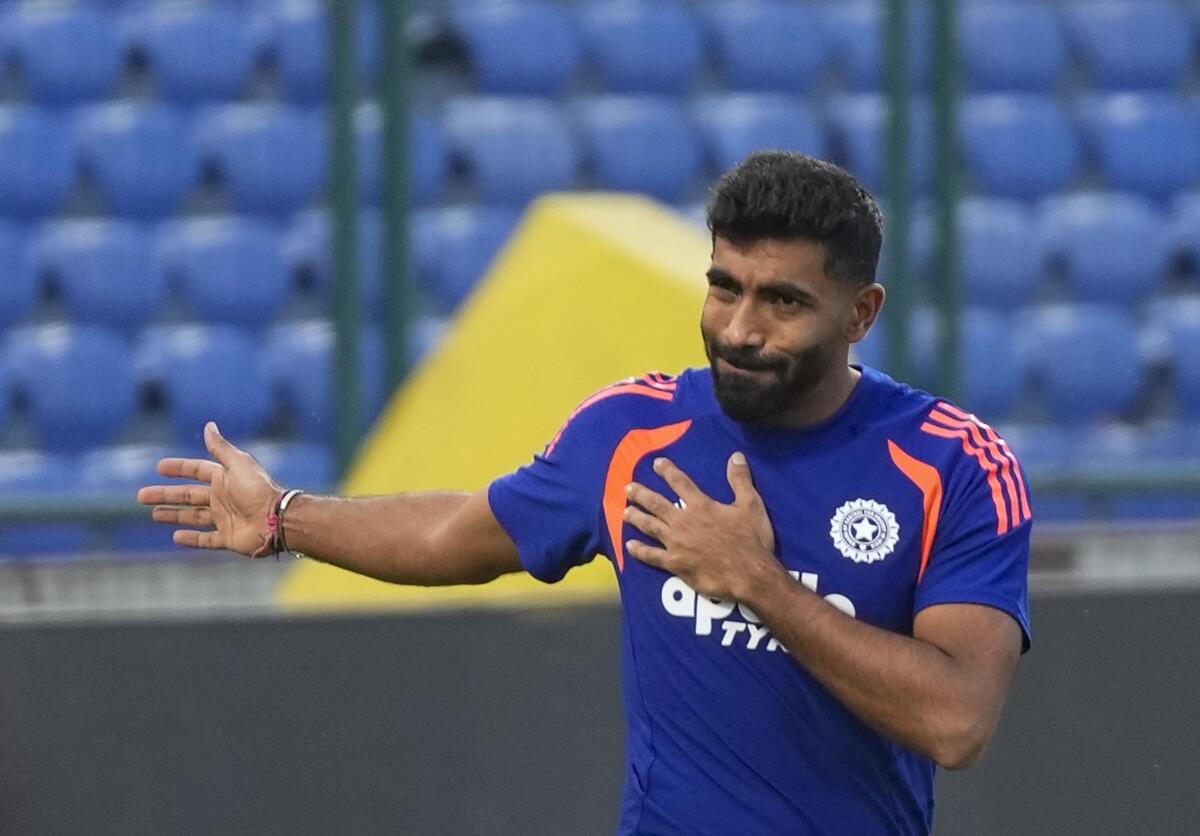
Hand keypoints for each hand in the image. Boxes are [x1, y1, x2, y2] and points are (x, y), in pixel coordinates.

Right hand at [136, 422, 281, 555]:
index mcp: (225, 479)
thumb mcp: (238, 464)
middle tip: (141, 496)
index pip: (197, 471)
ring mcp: (225, 519)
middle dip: (166, 494)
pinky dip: (191, 539)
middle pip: (188, 495)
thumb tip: (209, 425)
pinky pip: (206, 540)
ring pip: (193, 516)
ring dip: (174, 515)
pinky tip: (175, 537)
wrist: (276, 519)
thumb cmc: (258, 490)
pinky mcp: (228, 538)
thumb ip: (221, 447)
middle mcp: (223, 498)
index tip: (159, 468)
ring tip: (154, 515)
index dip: (179, 468)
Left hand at [623, 453, 783, 602]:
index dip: (667, 471)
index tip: (656, 463)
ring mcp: (676, 543)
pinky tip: (629, 546)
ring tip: (625, 512)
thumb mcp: (751, 505)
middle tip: (628, 488)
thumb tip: (736, 455)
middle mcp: (684, 521)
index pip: (680, 483)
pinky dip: (639, 551)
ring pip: (650, 527)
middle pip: (656, 504)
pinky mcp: (675, 564)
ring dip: (636, 518)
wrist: (749, 574)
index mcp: (701, 506)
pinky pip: (652, 556)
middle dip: (641, 494)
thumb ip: (740, 479)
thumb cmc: (751, 540)